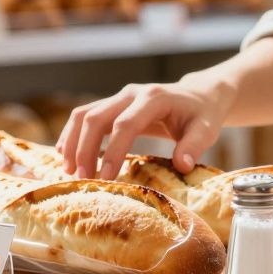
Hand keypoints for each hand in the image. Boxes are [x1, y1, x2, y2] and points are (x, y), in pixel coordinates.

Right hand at [56, 73, 235, 179]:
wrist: (199, 96)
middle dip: (85, 149)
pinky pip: (85, 117)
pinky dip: (72, 135)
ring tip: (69, 172)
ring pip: (84, 115)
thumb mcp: (206, 130)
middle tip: (83, 179)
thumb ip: (194, 146)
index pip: (125, 124)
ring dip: (72, 142)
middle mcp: (131, 93)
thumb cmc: (202, 115)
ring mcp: (119, 97)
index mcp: (154, 98)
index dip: (113, 151)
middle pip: (96, 117)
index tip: (106, 177)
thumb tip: (182, 165)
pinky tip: (66, 156)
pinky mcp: (113, 105)